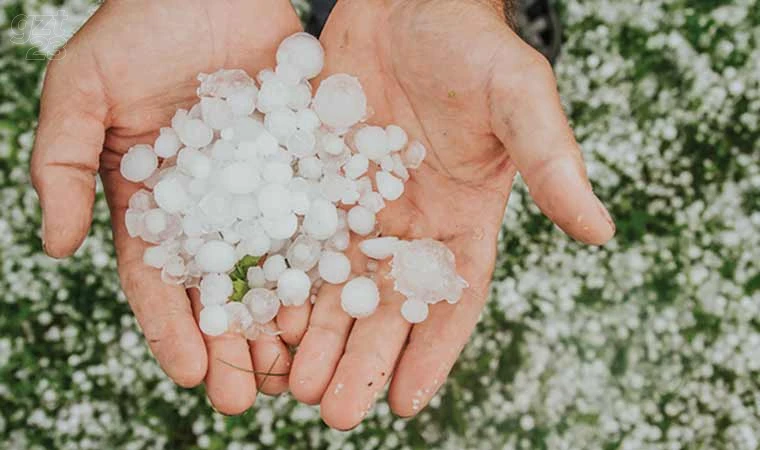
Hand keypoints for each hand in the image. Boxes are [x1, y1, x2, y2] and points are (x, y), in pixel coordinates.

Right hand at [30, 0, 300, 413]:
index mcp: (153, 199)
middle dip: (230, 345)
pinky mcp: (303, 166)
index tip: (190, 374)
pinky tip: (336, 304)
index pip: (159, 277)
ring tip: (294, 371)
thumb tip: (58, 247)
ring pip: (272, 267)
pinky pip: (316, 220)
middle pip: (219, 287)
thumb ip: (61, 164)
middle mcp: (210, 205)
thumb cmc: (139, 26)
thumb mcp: (82, 90)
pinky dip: (323, 265)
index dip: (172, 327)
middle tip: (246, 398)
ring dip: (281, 321)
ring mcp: (260, 189)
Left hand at [278, 0, 614, 428]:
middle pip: (385, 307)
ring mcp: (358, 205)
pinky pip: (294, 238)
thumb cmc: (472, 45)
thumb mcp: (518, 98)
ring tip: (288, 384)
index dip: (430, 352)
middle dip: (360, 359)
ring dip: (314, 336)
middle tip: (331, 413)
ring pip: (334, 284)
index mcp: (462, 218)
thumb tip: (601, 231)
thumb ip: (552, 162)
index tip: (403, 403)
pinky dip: (279, 279)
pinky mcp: (314, 180)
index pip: (451, 299)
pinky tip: (259, 317)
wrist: (408, 1)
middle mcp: (408, 224)